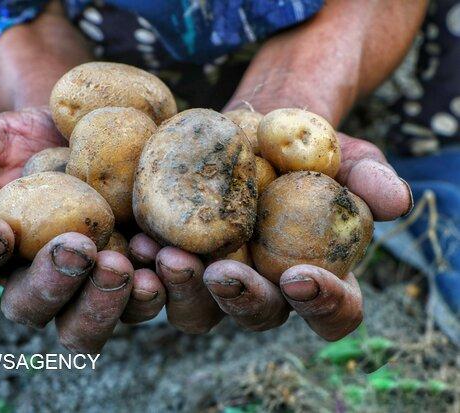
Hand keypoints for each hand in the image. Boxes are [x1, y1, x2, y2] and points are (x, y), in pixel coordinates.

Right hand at [0, 107, 164, 352]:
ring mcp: (86, 289)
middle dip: (53, 285)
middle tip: (76, 249)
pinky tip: (169, 261)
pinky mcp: (134, 280)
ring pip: (89, 323)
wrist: (91, 137)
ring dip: (108, 301)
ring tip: (128, 266)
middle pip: (33, 308)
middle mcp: (36, 282)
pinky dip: (158, 289)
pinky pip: (142, 301)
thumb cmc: (32, 140)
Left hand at [130, 133, 412, 339]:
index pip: (332, 312)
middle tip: (220, 271)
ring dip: (183, 290)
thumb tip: (396, 201)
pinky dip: (145, 268)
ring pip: (198, 311)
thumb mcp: (344, 154)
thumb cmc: (309, 148)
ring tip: (164, 254)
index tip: (302, 276)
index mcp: (316, 278)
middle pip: (256, 316)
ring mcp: (215, 281)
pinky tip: (135, 242)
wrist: (252, 128)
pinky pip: (157, 279)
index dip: (322, 305)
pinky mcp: (175, 260)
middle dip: (239, 299)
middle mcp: (265, 290)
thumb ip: (369, 177)